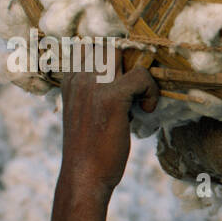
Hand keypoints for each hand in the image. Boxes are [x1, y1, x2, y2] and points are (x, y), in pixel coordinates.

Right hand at [58, 54, 158, 195]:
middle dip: (127, 62)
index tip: (125, 80)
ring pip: (122, 53)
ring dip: (137, 72)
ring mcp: (94, 86)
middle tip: (135, 89)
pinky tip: (146, 109)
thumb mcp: (87, 113)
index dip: (113, 57)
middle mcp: (79, 78)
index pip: (90, 45)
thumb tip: (127, 82)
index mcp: (70, 80)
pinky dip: (150, 90)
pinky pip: (141, 75)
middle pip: (108, 45)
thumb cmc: (90, 150)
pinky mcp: (112, 98)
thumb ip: (99, 93)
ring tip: (139, 98)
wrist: (84, 175)